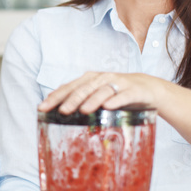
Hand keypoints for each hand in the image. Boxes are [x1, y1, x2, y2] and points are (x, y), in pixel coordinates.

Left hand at [37, 71, 164, 114]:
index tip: (42, 108)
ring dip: (92, 99)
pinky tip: (108, 107)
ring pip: (103, 90)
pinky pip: (124, 95)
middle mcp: (103, 78)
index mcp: (90, 80)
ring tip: (83, 110)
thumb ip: (81, 102)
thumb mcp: (98, 96)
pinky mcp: (134, 91)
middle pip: (84, 88)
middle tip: (61, 111)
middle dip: (71, 99)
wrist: (148, 89)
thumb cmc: (117, 94)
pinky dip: (116, 101)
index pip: (69, 87)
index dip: (55, 97)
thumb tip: (58, 111)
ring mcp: (119, 83)